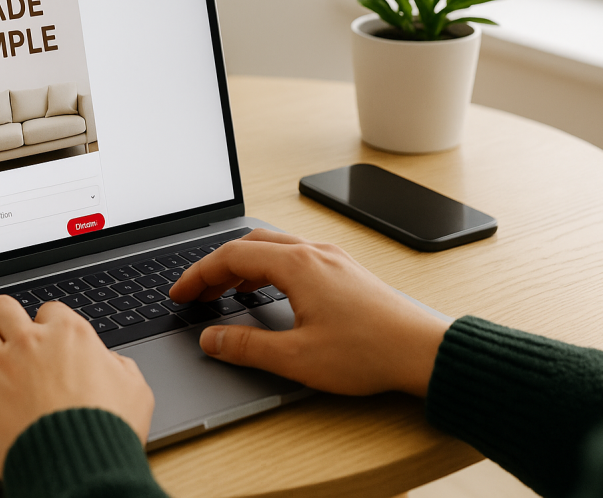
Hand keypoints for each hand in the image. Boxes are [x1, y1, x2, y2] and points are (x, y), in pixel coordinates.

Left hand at [0, 295, 154, 477]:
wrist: (82, 466)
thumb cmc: (110, 429)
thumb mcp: (135, 389)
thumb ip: (119, 366)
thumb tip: (111, 363)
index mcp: (69, 335)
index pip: (49, 308)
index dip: (46, 324)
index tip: (45, 339)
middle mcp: (30, 342)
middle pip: (2, 306)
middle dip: (1, 319)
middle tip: (3, 336)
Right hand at [169, 228, 449, 396]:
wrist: (423, 351)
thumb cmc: (368, 351)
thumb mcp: (296, 357)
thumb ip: (246, 346)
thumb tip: (211, 339)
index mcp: (297, 266)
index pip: (231, 257)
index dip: (198, 274)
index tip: (180, 292)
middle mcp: (314, 253)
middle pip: (250, 245)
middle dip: (217, 267)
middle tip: (197, 293)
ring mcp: (332, 259)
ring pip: (273, 248)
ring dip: (243, 266)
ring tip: (225, 292)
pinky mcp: (344, 271)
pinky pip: (294, 256)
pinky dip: (268, 268)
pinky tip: (268, 291)